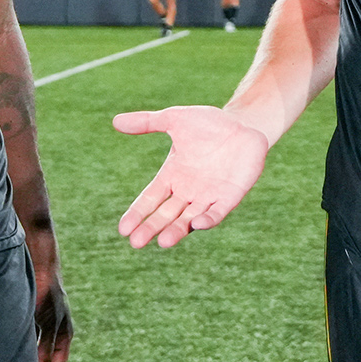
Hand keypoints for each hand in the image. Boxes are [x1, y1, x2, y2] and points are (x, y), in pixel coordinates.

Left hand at [31, 268, 72, 361]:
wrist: (40, 267)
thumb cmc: (47, 293)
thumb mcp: (49, 321)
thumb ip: (47, 345)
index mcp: (64, 336)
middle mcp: (55, 334)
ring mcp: (45, 327)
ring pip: (37, 353)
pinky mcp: (34, 319)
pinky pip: (29, 342)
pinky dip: (22, 352)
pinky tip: (9, 358)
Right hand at [113, 105, 268, 247]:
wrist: (245, 124)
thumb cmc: (209, 123)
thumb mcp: (175, 119)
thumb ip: (147, 122)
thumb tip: (115, 120)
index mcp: (172, 175)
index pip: (150, 198)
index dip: (137, 213)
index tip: (123, 229)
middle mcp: (188, 191)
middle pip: (166, 214)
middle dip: (151, 228)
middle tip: (136, 242)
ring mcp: (209, 196)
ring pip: (188, 219)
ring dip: (176, 230)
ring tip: (163, 242)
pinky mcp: (230, 197)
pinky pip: (217, 213)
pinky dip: (208, 220)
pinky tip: (196, 224)